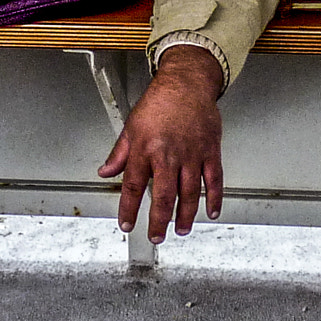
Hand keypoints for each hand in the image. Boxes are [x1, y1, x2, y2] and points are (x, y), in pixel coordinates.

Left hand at [97, 46, 225, 241]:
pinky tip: (211, 212)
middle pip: (163, 196)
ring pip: (189, 193)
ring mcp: (192, 154)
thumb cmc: (159, 102)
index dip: (128, 209)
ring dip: (185, 216)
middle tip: (156, 237)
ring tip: (180, 230)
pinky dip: (214, 199)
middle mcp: (168, 154)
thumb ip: (119, 154)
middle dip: (159, 221)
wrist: (186, 83)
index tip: (127, 225)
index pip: (133, 187)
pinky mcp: (211, 151)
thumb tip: (105, 171)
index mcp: (145, 149)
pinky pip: (214, 180)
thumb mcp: (131, 126)